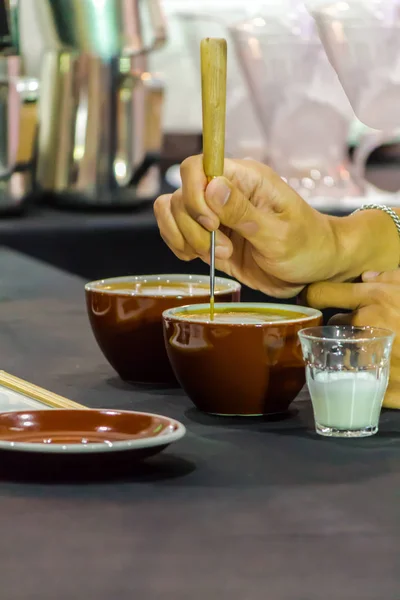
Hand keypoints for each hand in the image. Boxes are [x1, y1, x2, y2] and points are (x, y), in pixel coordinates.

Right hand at [154, 155, 399, 297]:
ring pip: (172, 212)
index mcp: (245, 179)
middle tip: (226, 249)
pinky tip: (202, 259)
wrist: (314, 269)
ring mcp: (214, 214)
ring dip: (187, 239)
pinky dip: (179, 246)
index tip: (213, 224)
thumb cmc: (307, 246)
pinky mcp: (208, 236)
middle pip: (180, 195)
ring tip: (219, 256)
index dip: (194, 194)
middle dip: (195, 228)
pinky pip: (175, 232)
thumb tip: (212, 185)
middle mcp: (224, 192)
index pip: (197, 166)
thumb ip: (244, 212)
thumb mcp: (280, 234)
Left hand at [305, 269, 399, 408]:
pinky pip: (362, 381)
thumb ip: (392, 276)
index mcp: (374, 297)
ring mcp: (373, 356)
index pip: (322, 293)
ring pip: (343, 353)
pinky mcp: (384, 385)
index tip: (311, 299)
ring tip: (366, 350)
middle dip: (339, 326)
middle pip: (332, 325)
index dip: (313, 295)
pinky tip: (377, 371)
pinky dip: (366, 377)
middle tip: (353, 329)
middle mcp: (366, 325)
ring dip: (350, 352)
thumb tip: (368, 276)